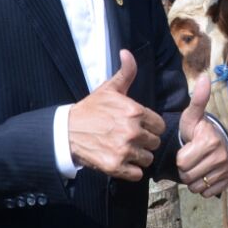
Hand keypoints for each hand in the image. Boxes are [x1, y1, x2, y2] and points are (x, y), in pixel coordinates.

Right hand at [69, 50, 164, 180]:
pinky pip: (138, 174)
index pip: (160, 126)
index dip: (151, 127)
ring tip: (125, 150)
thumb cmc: (91, 109)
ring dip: (139, 157)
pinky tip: (122, 162)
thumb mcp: (109, 89)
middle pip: (155, 143)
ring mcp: (124, 150)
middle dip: (145, 142)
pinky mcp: (115, 166)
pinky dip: (131, 171)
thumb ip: (125, 73)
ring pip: (147, 158)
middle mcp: (132, 131)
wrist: (66, 132)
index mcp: (134, 111)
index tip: (139, 127)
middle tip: (130, 139)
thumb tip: (127, 52)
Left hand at [177, 73, 227, 197]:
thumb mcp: (192, 116)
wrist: (215, 143)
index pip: (182, 162)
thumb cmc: (198, 130)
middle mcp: (221, 156)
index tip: (187, 148)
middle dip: (185, 170)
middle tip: (192, 158)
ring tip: (198, 166)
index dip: (180, 158)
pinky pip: (207, 193)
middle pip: (188, 176)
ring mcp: (225, 170)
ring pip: (196, 186)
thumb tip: (204, 77)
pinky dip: (203, 187)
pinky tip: (206, 174)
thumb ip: (197, 100)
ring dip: (193, 179)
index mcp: (210, 141)